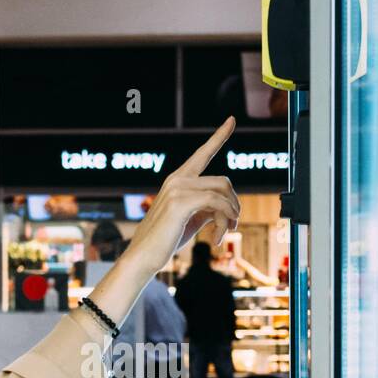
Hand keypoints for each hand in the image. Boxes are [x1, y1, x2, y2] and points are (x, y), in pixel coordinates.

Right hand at [126, 117, 239, 275]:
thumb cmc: (166, 240)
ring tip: (222, 235)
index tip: (231, 120)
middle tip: (232, 227)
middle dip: (234, 205)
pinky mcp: (180, 202)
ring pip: (222, 191)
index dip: (219, 136)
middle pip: (223, 181)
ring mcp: (177, 189)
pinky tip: (218, 236)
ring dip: (231, 215)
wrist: (143, 257)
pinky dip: (225, 219)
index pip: (203, 154)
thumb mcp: (192, 220)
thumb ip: (208, 208)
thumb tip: (227, 208)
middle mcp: (177, 179)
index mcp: (178, 180)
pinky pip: (216, 202)